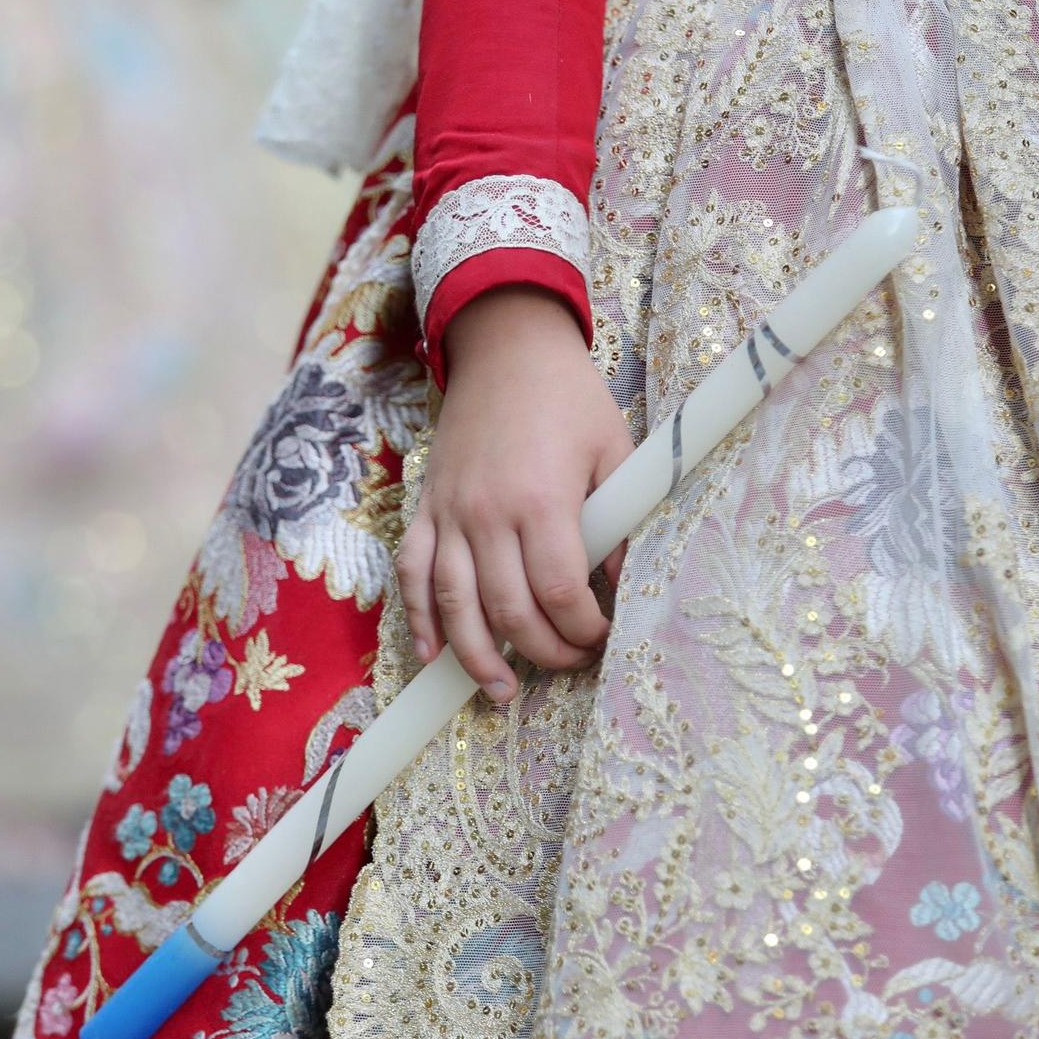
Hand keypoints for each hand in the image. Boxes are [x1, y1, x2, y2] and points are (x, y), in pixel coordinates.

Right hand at [395, 286, 631, 701]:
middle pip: (508, 609)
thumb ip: (623, 521)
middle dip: (543, 650)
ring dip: (476, 656)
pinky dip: (419, 618)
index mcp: (541, 499)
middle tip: (570, 661)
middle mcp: (487, 513)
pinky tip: (433, 655)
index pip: (558, 591)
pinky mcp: (426, 507)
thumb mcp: (616, 451)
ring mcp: (449, 513)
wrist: (505, 347)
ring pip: (454, 603)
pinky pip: (412, 573)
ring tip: (501, 691)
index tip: (603, 635)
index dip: (584, 628)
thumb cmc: (569, 398)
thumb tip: (626, 585)